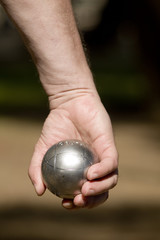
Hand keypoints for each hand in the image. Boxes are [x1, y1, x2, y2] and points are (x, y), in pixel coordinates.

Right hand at [28, 90, 117, 208]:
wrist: (68, 104)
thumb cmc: (57, 125)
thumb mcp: (41, 149)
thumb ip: (36, 170)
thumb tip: (39, 192)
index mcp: (82, 169)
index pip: (85, 192)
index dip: (78, 203)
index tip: (65, 203)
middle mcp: (96, 165)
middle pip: (101, 191)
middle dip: (92, 202)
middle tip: (77, 200)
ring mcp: (104, 156)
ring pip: (111, 180)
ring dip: (100, 190)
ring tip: (84, 191)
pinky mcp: (110, 146)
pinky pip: (111, 162)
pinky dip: (102, 171)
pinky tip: (90, 174)